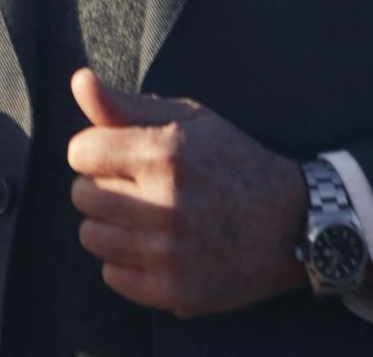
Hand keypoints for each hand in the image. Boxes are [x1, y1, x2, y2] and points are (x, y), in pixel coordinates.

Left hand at [67, 67, 307, 318]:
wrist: (293, 223)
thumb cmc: (232, 162)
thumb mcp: (188, 119)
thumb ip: (125, 104)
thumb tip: (79, 81)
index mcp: (164, 155)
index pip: (80, 152)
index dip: (97, 151)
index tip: (121, 157)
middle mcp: (165, 204)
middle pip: (82, 196)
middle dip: (101, 187)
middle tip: (137, 188)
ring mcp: (170, 252)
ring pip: (91, 236)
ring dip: (111, 226)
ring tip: (145, 218)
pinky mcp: (176, 291)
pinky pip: (112, 276)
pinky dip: (127, 263)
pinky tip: (156, 248)